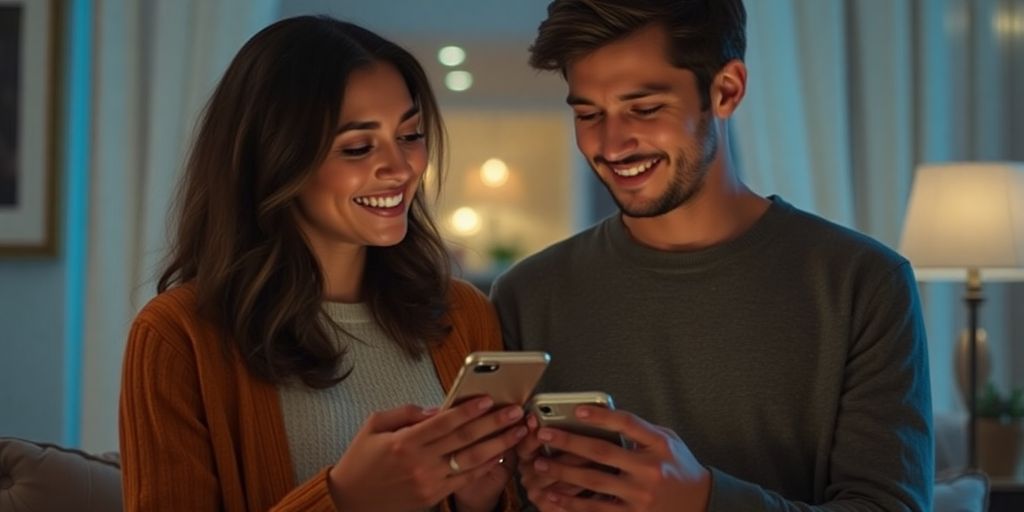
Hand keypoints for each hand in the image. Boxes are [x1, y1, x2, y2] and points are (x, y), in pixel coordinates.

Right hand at [327, 397, 527, 510]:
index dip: (469, 410)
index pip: (444, 423)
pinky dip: (485, 466)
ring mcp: (428, 482)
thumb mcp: (375, 425)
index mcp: (404, 443)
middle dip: (493, 424)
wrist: (350, 500)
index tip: (489, 400)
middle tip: (515, 412)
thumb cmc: (361, 461)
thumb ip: (406, 413)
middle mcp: (419, 463)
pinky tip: (500, 454)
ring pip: (471, 461)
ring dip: (498, 445)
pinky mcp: (433, 495)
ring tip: (517, 432)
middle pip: (464, 440)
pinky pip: (465, 479)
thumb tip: (437, 408)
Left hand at [530, 406, 710, 511]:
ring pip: (594, 482)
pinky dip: (573, 503)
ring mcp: (641, 496)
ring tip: (540, 463)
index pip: (626, 423)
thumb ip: (639, 430)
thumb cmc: (678, 466)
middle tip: (543, 435)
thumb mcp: (667, 439)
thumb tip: (601, 416)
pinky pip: (597, 509)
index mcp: (659, 444)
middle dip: (569, 442)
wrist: (700, 503)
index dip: (600, 416)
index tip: (577, 410)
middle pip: (602, 453)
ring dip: (563, 472)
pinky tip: (554, 496)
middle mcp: (650, 470)